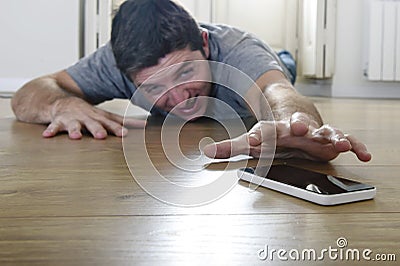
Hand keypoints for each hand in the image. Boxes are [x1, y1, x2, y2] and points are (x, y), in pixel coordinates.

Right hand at [42, 97, 145, 138]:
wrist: (60, 101)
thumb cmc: (88, 113)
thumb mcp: (104, 116)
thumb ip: (123, 122)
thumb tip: (145, 125)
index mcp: (98, 117)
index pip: (110, 122)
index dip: (118, 128)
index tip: (125, 134)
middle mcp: (86, 117)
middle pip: (93, 124)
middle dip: (97, 129)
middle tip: (102, 136)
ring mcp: (72, 118)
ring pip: (74, 125)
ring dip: (75, 130)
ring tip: (75, 136)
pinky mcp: (58, 121)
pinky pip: (54, 126)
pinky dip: (51, 130)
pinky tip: (47, 135)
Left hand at [203, 112, 371, 161]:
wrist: (295, 112)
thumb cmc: (274, 130)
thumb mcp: (254, 139)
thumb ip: (231, 148)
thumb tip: (204, 153)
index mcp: (274, 128)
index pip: (264, 131)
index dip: (260, 137)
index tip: (254, 142)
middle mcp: (295, 126)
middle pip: (296, 124)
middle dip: (298, 126)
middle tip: (299, 128)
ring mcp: (314, 130)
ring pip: (324, 130)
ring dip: (330, 134)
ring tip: (336, 142)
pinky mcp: (329, 136)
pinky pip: (344, 138)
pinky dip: (354, 144)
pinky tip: (363, 154)